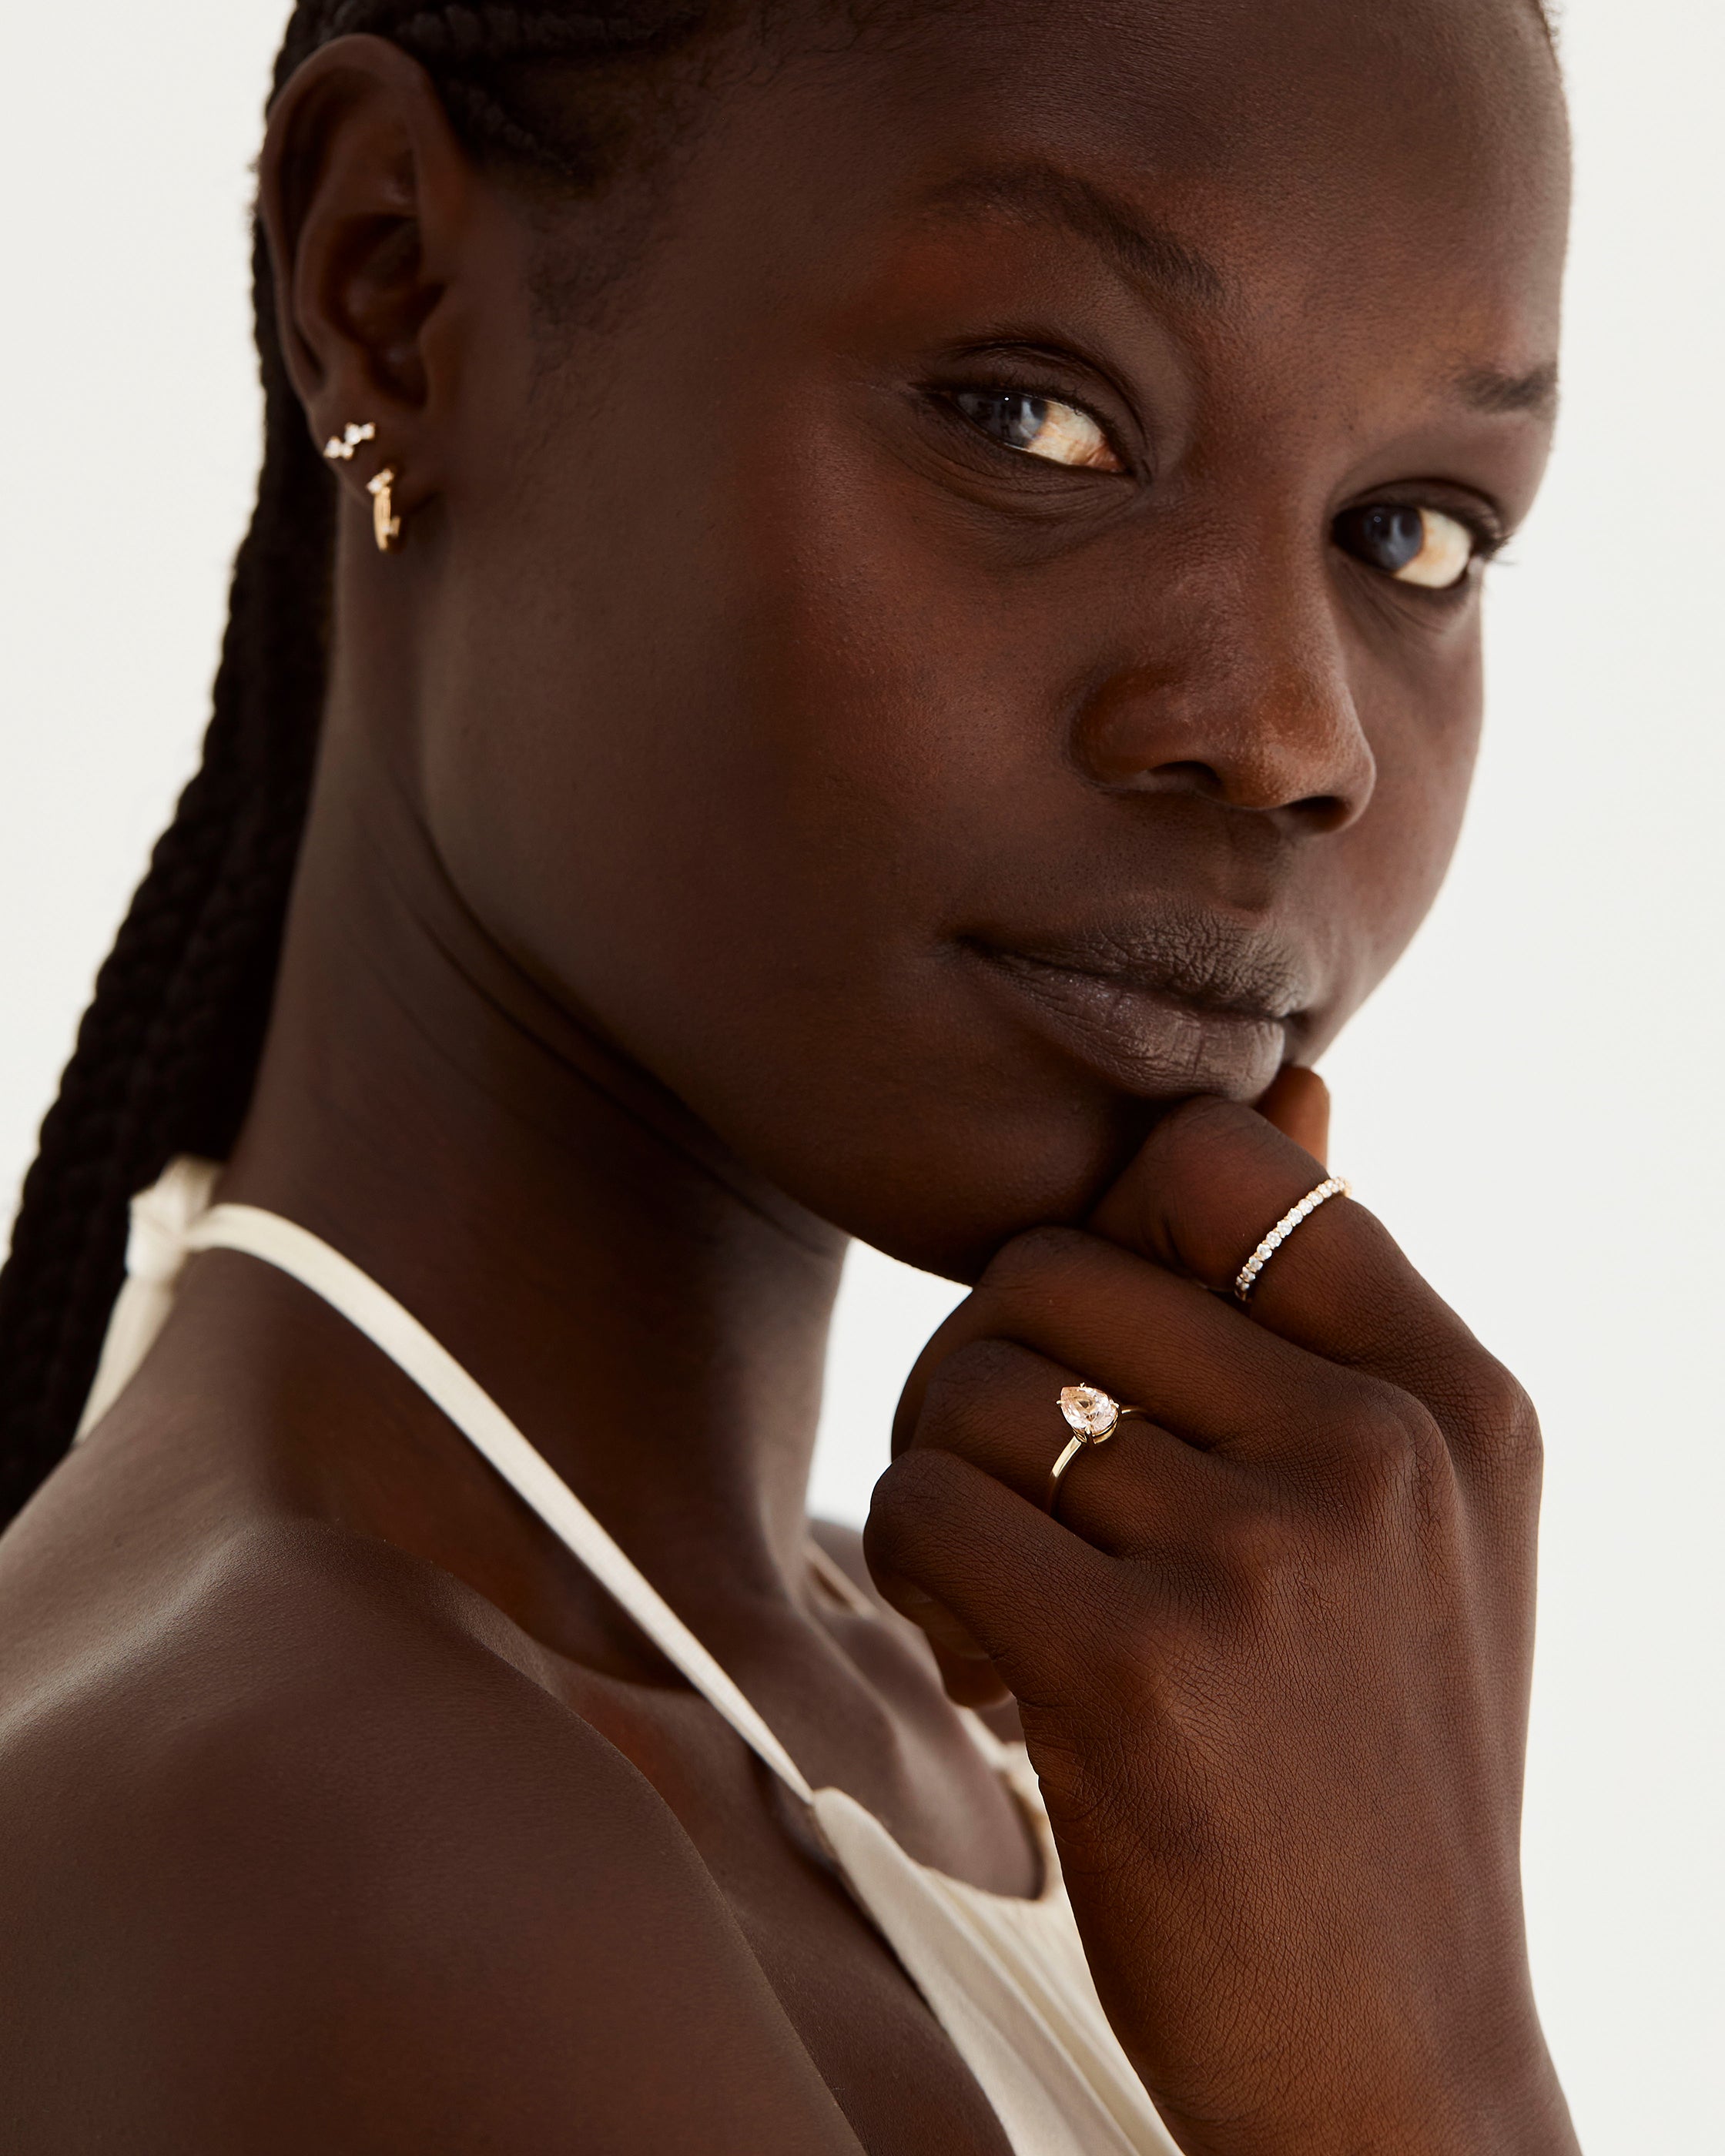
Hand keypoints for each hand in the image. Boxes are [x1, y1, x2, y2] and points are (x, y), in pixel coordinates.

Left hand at [865, 1081, 1577, 2154]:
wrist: (1392, 2059)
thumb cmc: (1375, 1766)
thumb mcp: (1424, 1520)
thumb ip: (1331, 1306)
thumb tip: (1294, 1079)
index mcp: (1451, 1393)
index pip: (1221, 1162)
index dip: (1115, 1226)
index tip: (1107, 1346)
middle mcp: (1375, 1449)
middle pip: (1054, 1265)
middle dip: (995, 1367)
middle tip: (1023, 1494)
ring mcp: (1261, 1558)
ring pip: (971, 1384)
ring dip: (946, 1480)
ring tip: (1009, 1589)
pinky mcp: (1133, 1674)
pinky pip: (922, 1508)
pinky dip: (917, 1575)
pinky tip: (989, 1663)